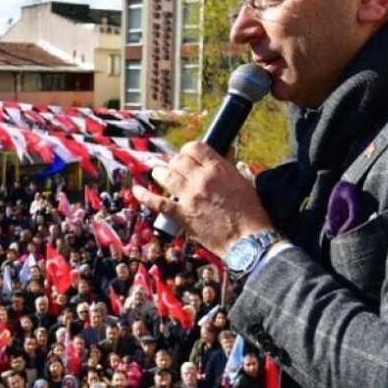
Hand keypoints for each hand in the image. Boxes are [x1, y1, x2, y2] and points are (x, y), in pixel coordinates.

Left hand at [133, 141, 270, 256]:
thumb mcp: (242, 182)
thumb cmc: (251, 212)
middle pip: (178, 160)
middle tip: (177, 168)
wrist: (248, 240)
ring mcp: (189, 197)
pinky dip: (143, 195)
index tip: (188, 156)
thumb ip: (229, 166)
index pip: (195, 147)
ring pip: (165, 175)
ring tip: (159, 174)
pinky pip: (157, 202)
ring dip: (160, 173)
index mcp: (218, 169)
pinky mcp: (182, 215)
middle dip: (176, 162)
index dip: (189, 150)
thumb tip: (226, 151)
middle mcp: (201, 179)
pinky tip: (136, 190)